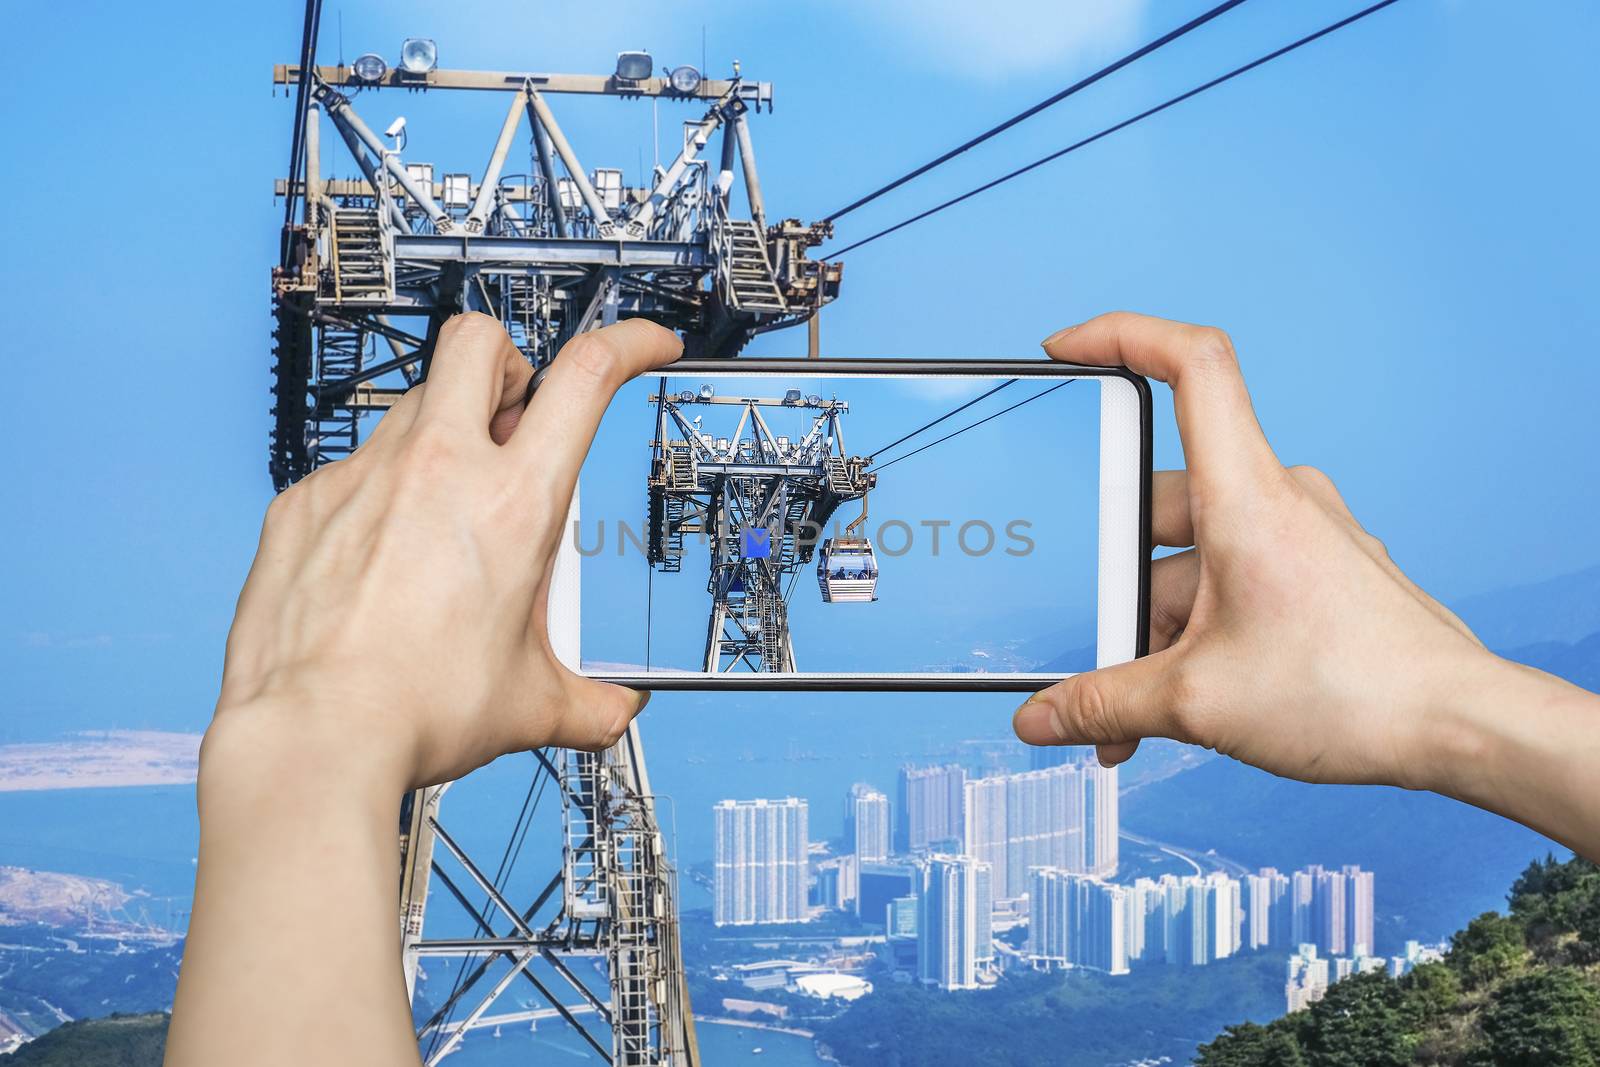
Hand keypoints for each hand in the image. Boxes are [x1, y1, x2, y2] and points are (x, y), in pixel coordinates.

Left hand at [208, 312, 680, 788]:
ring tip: (446, 514)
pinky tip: (382, 559)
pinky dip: (379, 494)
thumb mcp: (531, 705)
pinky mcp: (304, 503)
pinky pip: (352, 468)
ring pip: (413, 403)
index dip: (627, 342)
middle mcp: (438, 469)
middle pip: (479, 343)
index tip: (644, 346)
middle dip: (509, 365)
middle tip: (515, 423)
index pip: (585, 376)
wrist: (312, 738)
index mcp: (513, 504)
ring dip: (445, 434)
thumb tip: (614, 711)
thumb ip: (589, 702)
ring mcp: (363, 478)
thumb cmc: (416, 713)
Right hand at [1012, 312, 1494, 791]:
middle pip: (1161, 505)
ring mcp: (1301, 537)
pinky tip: (1179, 703)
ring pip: (1192, 560)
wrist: (1457, 727)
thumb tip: (1040, 718)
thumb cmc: (1353, 691)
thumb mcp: (1195, 702)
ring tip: (1135, 713)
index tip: (1064, 348)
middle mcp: (1277, 500)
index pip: (1191, 365)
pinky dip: (1194, 638)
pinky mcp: (1315, 576)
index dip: (1122, 335)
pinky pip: (1230, 587)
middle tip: (1098, 648)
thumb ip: (1103, 705)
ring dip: (1153, 632)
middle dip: (1116, 587)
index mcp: (1247, 496)